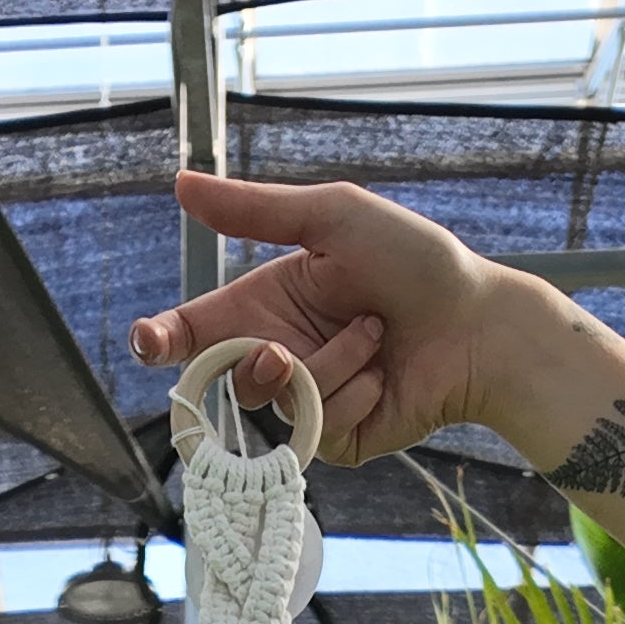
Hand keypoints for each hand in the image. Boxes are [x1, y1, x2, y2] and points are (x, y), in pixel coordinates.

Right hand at [128, 170, 521, 467]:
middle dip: (257, 360)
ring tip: (373, 336)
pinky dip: (351, 394)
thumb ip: (256, 212)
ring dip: (328, 365)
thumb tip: (181, 184)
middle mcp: (281, 354)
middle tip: (284, 348)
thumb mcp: (332, 219)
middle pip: (228, 376)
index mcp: (268, 304)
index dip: (164, 339)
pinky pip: (316, 428)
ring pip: (278, 402)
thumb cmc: (413, 260)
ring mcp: (308, 400)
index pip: (198, 329)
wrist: (476, 322)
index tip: (147, 341)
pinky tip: (382, 375)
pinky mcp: (338, 439)